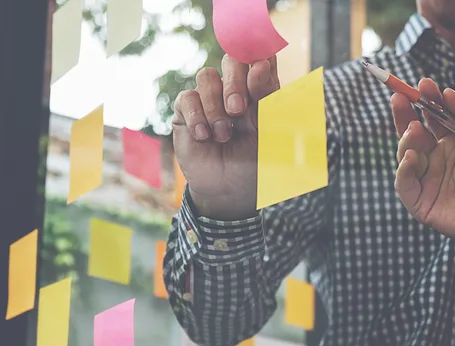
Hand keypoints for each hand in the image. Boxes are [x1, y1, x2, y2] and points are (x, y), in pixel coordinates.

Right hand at [172, 54, 279, 219]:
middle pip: (232, 59)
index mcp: (260, 90)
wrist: (230, 190)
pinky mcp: (187, 112)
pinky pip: (187, 98)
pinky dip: (197, 117)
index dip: (259, 47)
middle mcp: (234, 89)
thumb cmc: (254, 161)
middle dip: (234, 82)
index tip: (261, 56)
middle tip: (237, 110)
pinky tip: (204, 137)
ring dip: (215, 107)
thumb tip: (259, 64)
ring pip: (206, 76)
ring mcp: (209, 98)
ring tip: (222, 135)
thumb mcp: (268, 131)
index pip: (261, 56)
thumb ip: (266, 97)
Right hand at [391, 80, 454, 254]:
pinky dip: (404, 169)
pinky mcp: (420, 202)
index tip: (423, 84)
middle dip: (403, 113)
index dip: (424, 100)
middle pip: (411, 132)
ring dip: (406, 139)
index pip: (430, 117)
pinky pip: (404, 183)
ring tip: (415, 129)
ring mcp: (426, 180)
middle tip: (399, 95)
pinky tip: (412, 157)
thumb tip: (446, 92)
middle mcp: (435, 159)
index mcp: (450, 142)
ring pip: (405, 154)